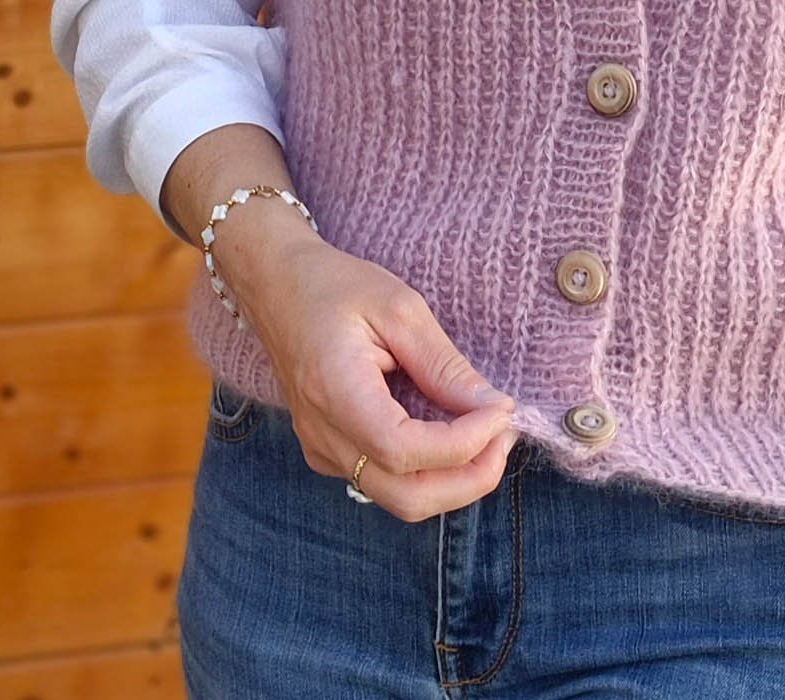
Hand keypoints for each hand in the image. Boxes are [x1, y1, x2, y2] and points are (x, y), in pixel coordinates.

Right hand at [229, 225, 519, 522]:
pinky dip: (430, 470)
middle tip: (507, 433)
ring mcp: (322, 450)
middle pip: (407, 498)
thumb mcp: (400, 309)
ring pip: (400, 499)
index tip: (503, 411)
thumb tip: (494, 407)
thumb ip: (444, 365)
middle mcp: (323, 436)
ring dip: (455, 480)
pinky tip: (454, 432)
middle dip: (470, 478)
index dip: (464, 444)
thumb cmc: (335, 286)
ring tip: (489, 434)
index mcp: (334, 393)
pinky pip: (386, 481)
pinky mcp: (329, 452)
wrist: (277, 286)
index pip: (405, 451)